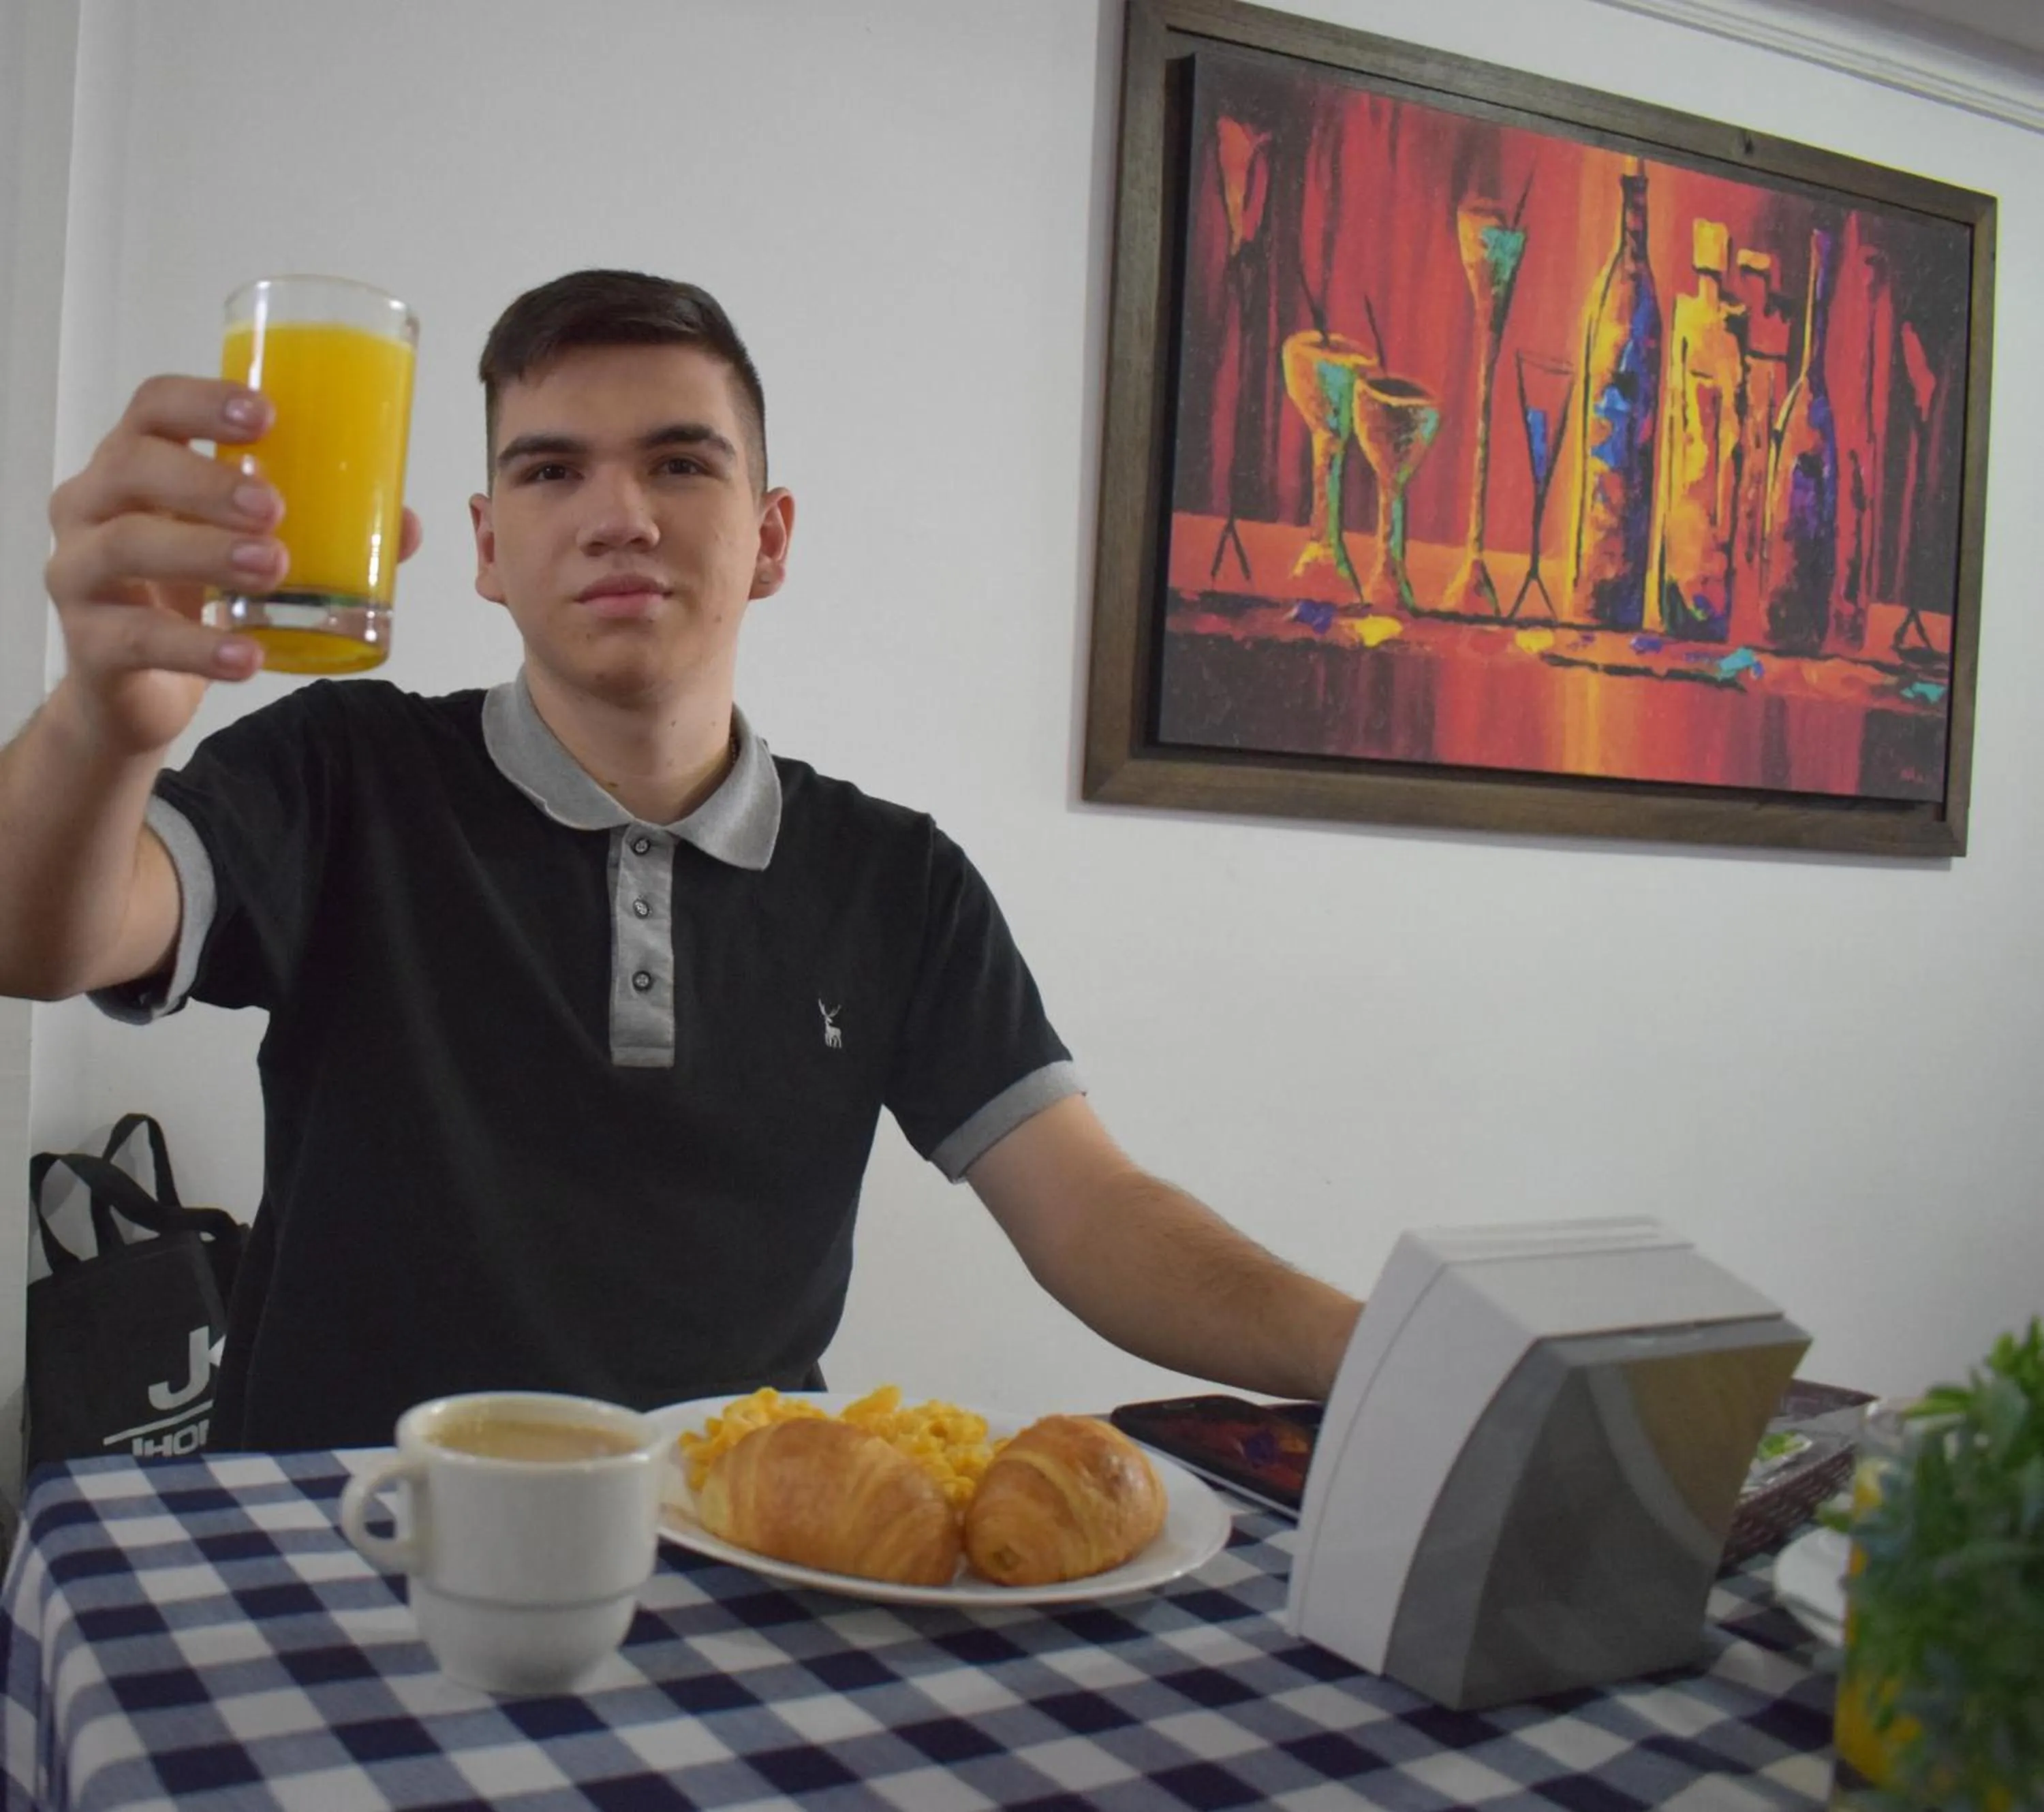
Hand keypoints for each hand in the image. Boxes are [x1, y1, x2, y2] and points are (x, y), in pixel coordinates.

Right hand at [43, 376, 422, 755]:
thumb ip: (320, 534)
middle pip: (132, 465)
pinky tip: (246, 655)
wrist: (134, 693)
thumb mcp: (244, 552)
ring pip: (127, 545)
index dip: (202, 401)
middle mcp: (92, 506)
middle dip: (206, 481)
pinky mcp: (87, 642)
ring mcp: (78, 572)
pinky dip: (198, 647)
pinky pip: (136, 639)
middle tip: (275, 506)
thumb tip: (404, 524)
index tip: (266, 414)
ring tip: (273, 567)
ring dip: (205, 552)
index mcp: (135, 468)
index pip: (153, 408)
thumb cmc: (189, 599)